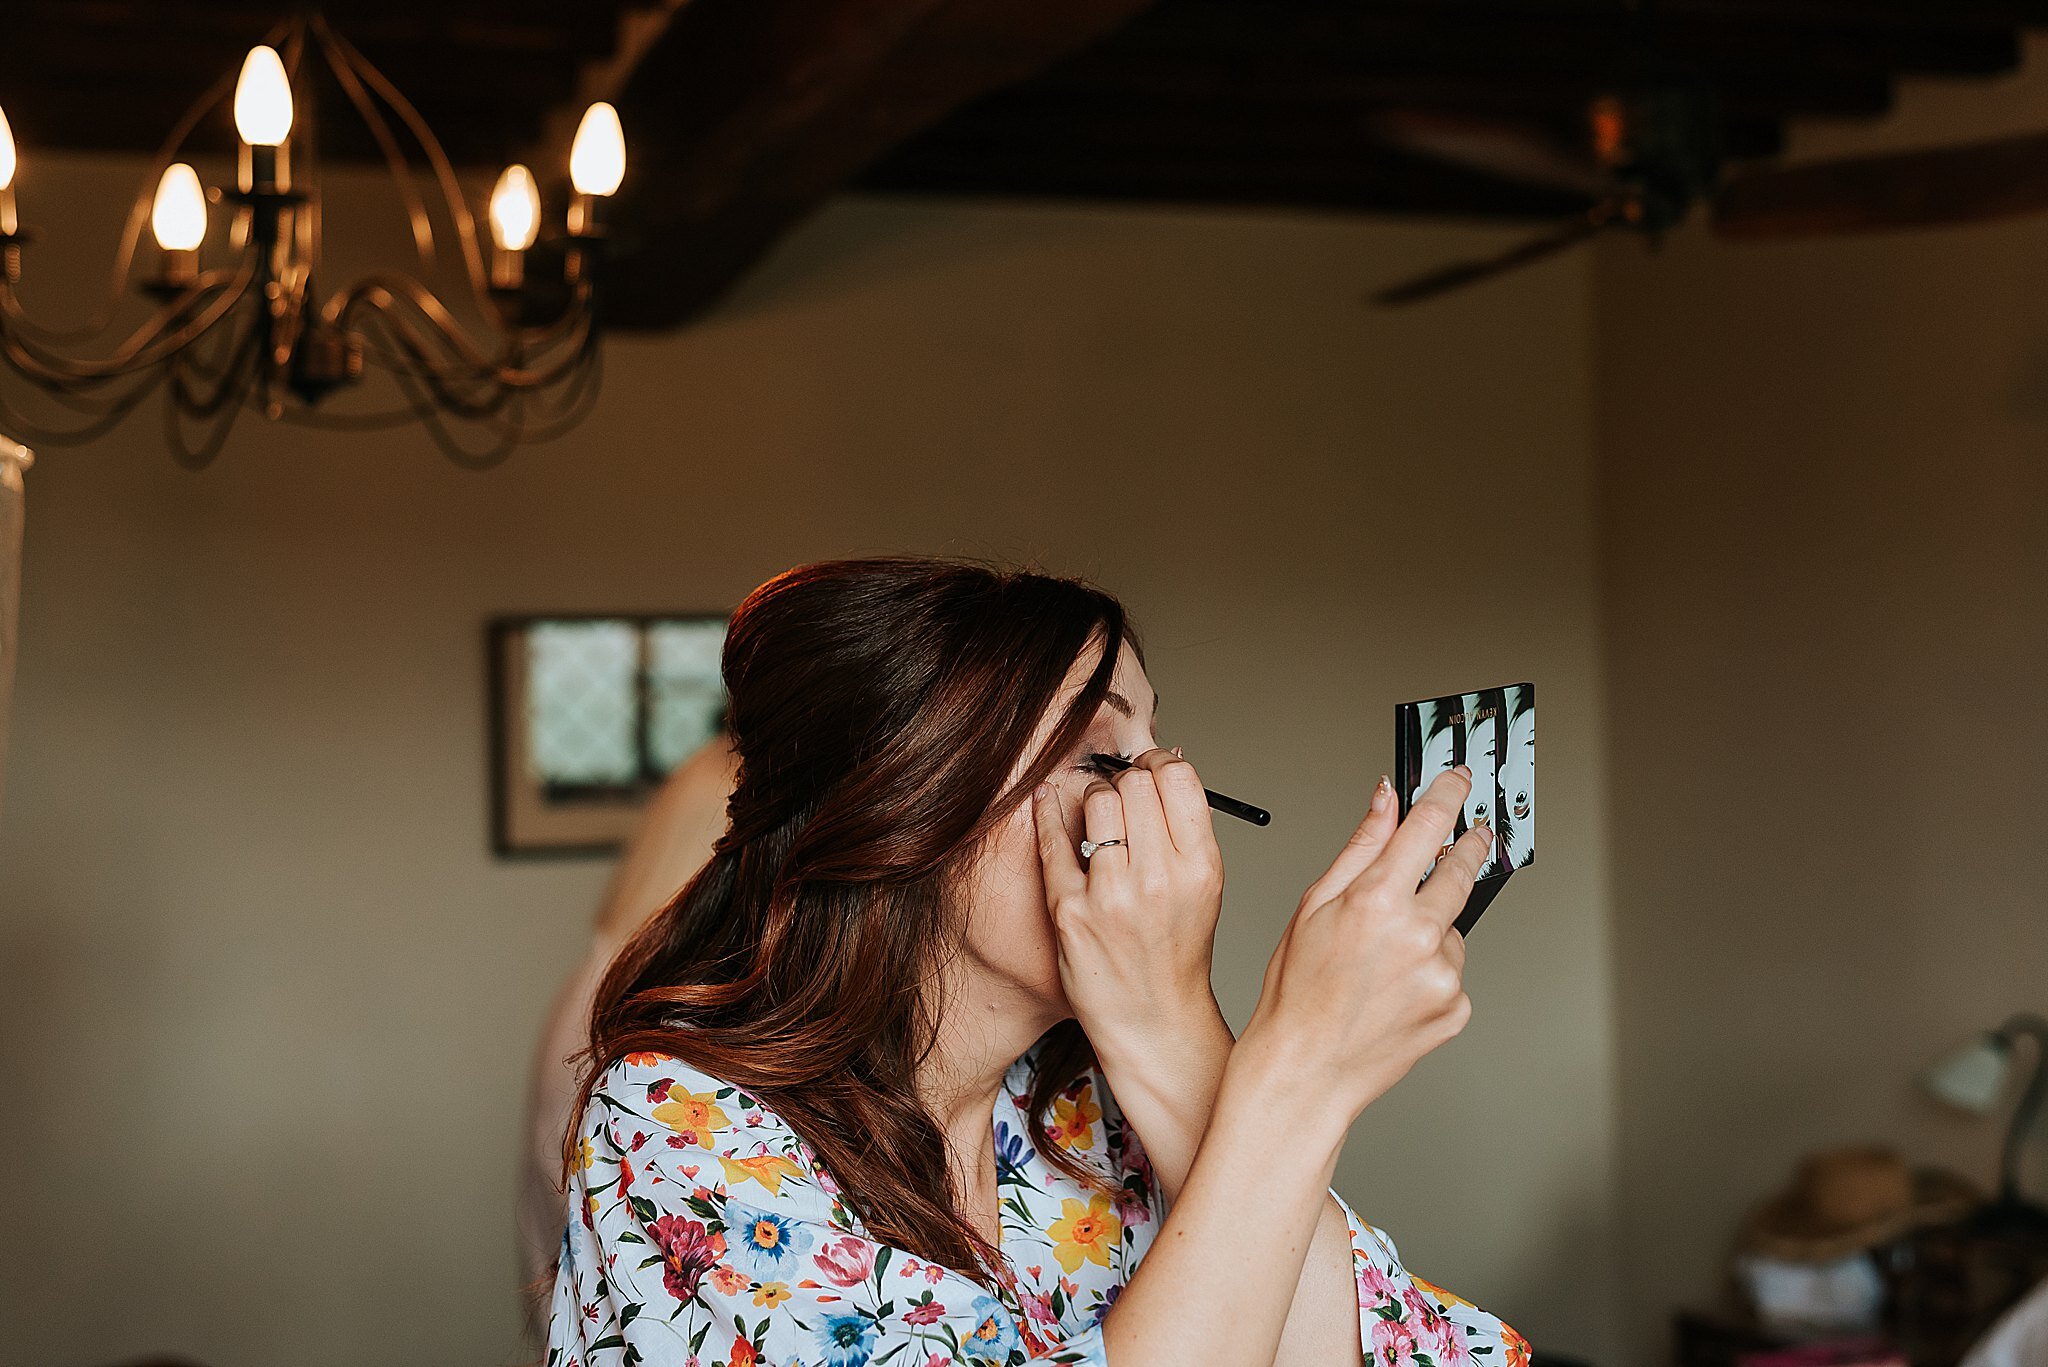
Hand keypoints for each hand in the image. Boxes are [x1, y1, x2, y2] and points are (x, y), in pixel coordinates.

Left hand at [1032, 747, 1225, 1050]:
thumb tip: (1170, 760)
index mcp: (1200, 867)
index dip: (1159, 762)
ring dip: (1093, 798)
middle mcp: (1160, 879)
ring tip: (1096, 816)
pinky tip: (1045, 801)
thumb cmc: (1176, 951)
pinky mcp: (1070, 911)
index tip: (1148, 767)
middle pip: (1136, 782)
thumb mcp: (1204, 888)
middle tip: (1120, 794)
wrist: (1152, 1020)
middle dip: (1125, 779)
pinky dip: (1046, 813)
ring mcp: (1113, 896)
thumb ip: (1188, 828)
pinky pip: (1052, 841)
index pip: (1178, 778)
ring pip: (1097, 801)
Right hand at [1239, 766, 1490, 1125]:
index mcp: (1377, 901)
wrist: (1303, 1072)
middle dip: (1465, 848)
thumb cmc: (1295, 994)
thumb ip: (1361, 847)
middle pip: (1460, 870)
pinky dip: (1430, 972)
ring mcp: (1443, 975)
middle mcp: (1418, 935)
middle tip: (1468, 838)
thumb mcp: (1313, 906)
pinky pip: (1451, 972)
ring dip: (1431, 927)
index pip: (1428, 826)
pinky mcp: (1456, 1008)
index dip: (1449, 794)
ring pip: (1451, 929)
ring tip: (1382, 959)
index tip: (1460, 778)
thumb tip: (1386, 799)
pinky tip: (1392, 989)